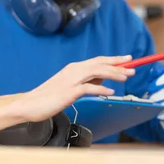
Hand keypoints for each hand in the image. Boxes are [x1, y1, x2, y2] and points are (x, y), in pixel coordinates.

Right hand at [0, 55, 134, 131]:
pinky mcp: (69, 91)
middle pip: (100, 63)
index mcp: (73, 68)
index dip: (114, 59)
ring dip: (114, 73)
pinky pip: (89, 88)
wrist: (30, 104)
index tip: (127, 59)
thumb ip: (85, 81)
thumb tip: (103, 78)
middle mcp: (73, 70)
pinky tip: (110, 91)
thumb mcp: (69, 86)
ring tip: (126, 76)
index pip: (97, 60)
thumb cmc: (49, 97)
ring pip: (97, 72)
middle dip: (118, 64)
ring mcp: (71, 80)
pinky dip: (101, 88)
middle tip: (133, 67)